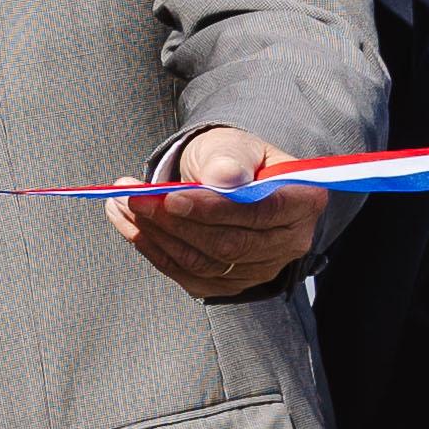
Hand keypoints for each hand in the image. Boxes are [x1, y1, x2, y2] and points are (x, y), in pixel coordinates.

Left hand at [119, 126, 334, 303]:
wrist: (225, 178)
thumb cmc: (234, 158)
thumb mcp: (233, 144)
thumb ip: (229, 159)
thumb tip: (223, 178)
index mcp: (304, 201)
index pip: (262, 212)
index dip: (215, 209)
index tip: (171, 197)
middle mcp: (290, 242)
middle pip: (230, 244)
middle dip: (175, 222)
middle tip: (133, 196)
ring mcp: (260, 268)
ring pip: (204, 262)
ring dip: (157, 234)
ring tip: (124, 203)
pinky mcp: (229, 284)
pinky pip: (187, 275)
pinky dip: (153, 250)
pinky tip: (130, 225)